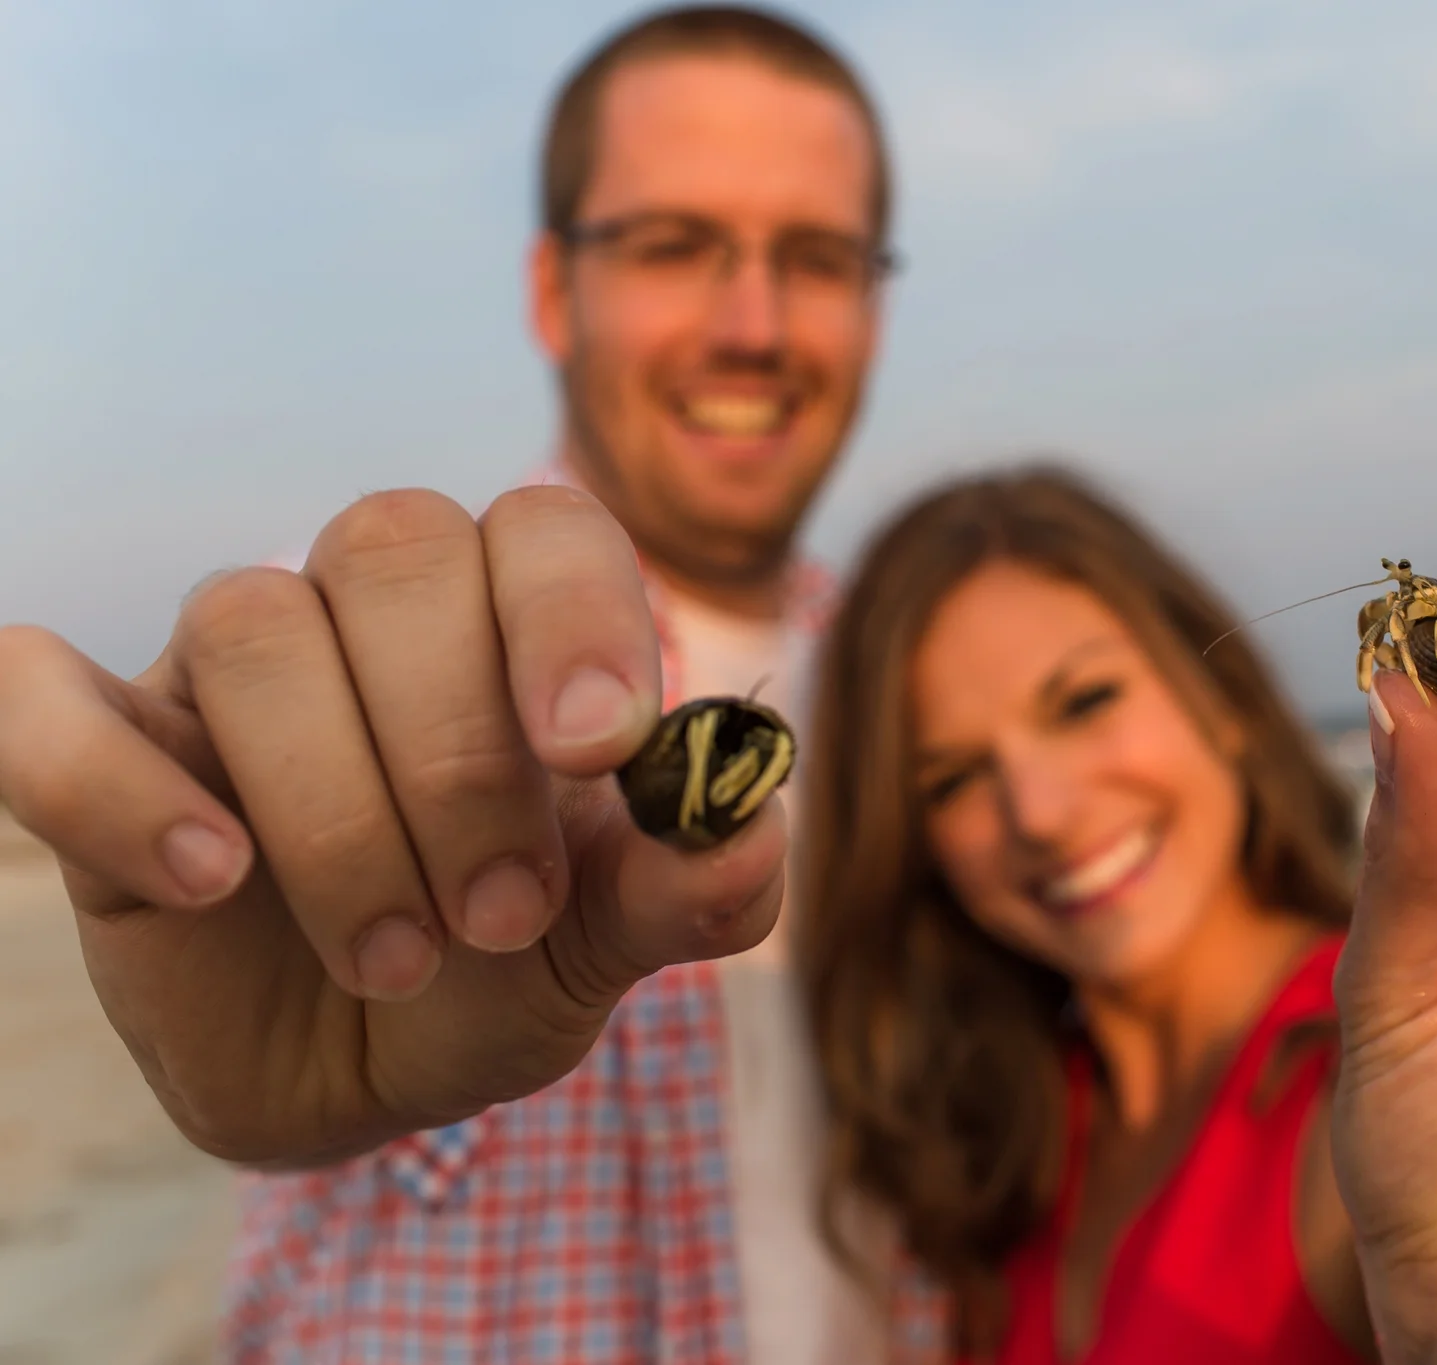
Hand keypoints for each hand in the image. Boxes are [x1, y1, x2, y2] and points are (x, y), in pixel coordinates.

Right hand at [0, 488, 784, 1165]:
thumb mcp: (600, 952)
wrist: (352, 1074)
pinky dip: (116, 780)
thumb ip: (683, 892)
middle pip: (392, 552)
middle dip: (457, 749)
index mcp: (508, 622)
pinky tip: (209, 878)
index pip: (544, 528)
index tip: (600, 747)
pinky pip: (44, 700)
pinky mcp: (100, 748)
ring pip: (251, 621)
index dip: (572, 613)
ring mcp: (224, 675)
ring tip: (395, 955)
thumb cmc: (492, 977)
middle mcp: (367, 614)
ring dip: (333, 805)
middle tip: (500, 914)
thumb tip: (756, 832)